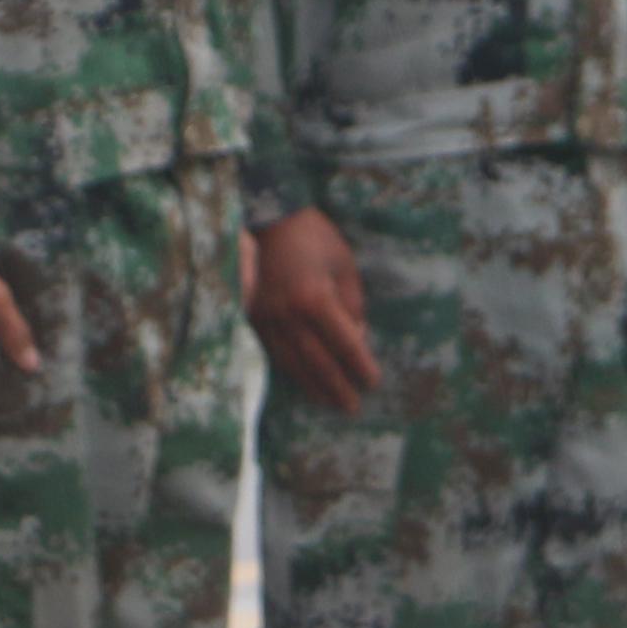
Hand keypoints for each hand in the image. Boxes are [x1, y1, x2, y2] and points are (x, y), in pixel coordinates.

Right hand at [245, 211, 379, 415]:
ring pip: (293, 362)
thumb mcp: (345, 267)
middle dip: (337, 386)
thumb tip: (358, 340)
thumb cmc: (316, 238)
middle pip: (317, 361)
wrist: (271, 221)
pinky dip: (292, 371)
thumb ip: (353, 306)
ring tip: (330, 402)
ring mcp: (267, 318)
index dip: (359, 365)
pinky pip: (274, 353)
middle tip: (353, 406)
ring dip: (313, 386)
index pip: (343, 343)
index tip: (373, 382)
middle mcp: (288, 314)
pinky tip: (304, 382)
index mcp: (315, 298)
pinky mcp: (254, 318)